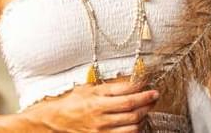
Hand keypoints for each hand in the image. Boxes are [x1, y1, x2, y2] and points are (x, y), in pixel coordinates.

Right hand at [24, 80, 158, 131]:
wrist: (56, 120)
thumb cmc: (73, 102)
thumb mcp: (91, 89)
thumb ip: (112, 87)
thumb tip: (134, 82)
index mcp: (98, 102)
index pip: (128, 97)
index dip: (144, 92)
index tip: (152, 88)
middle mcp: (101, 117)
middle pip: (133, 112)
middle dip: (148, 104)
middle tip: (154, 97)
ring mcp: (102, 131)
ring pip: (132, 127)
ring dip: (144, 118)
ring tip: (147, 110)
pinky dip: (135, 130)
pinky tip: (137, 123)